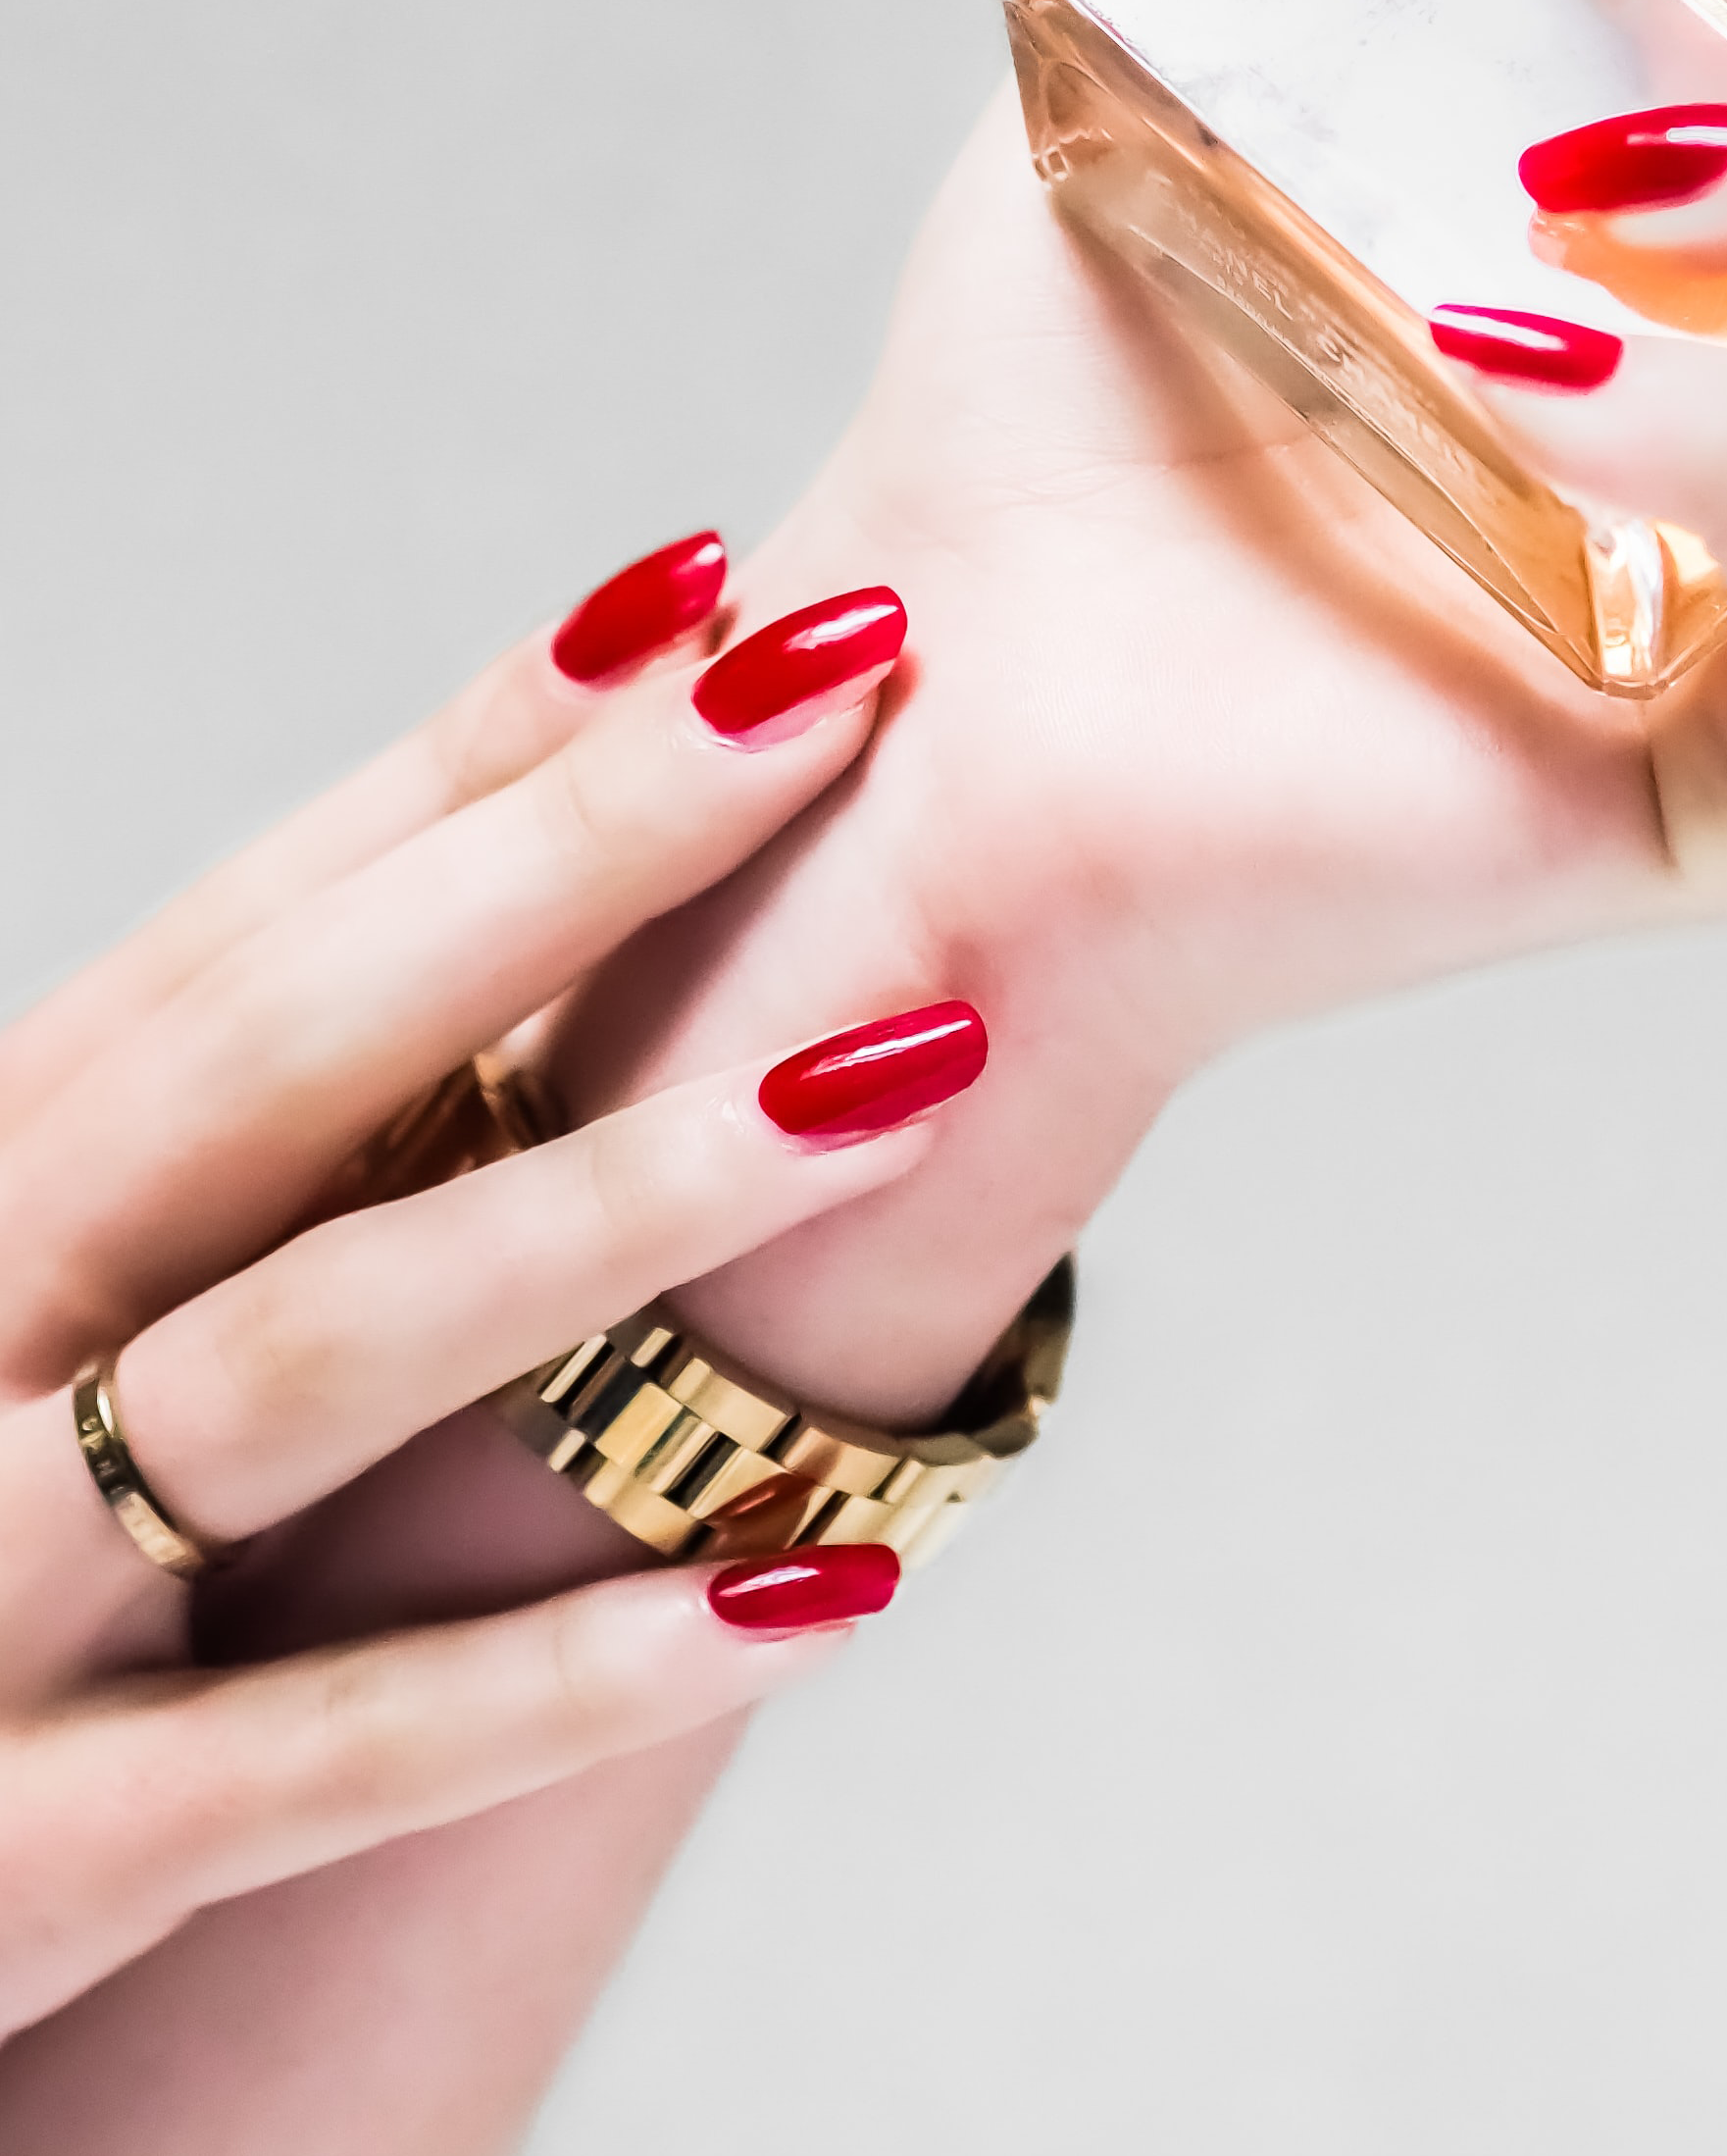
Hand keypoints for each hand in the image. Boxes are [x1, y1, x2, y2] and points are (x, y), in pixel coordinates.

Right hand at [0, 537, 969, 2039]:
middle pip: (283, 1054)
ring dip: (622, 1202)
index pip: (252, 933)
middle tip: (836, 688)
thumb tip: (510, 951)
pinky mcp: (24, 1863)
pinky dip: (572, 1666)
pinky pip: (324, 1754)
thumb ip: (213, 1169)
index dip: (476, 755)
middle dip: (573, 857)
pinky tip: (833, 1578)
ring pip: (310, 1351)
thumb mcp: (21, 1309)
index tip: (700, 591)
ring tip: (908, 1070)